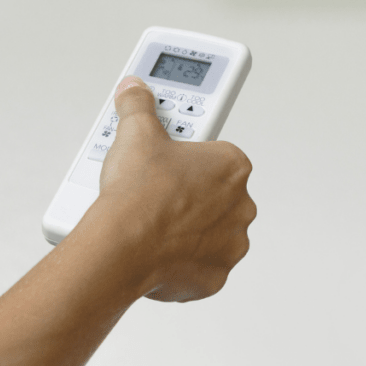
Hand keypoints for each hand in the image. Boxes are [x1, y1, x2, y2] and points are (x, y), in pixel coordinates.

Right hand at [95, 76, 256, 301]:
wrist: (123, 247)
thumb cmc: (138, 194)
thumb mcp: (136, 134)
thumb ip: (139, 106)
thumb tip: (135, 90)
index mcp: (233, 166)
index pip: (214, 159)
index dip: (186, 162)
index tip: (167, 166)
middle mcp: (242, 204)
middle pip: (213, 197)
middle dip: (187, 197)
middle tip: (154, 196)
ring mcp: (232, 241)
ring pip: (209, 232)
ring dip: (186, 230)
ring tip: (152, 225)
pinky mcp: (217, 275)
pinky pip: (201, 266)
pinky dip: (182, 263)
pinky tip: (157, 252)